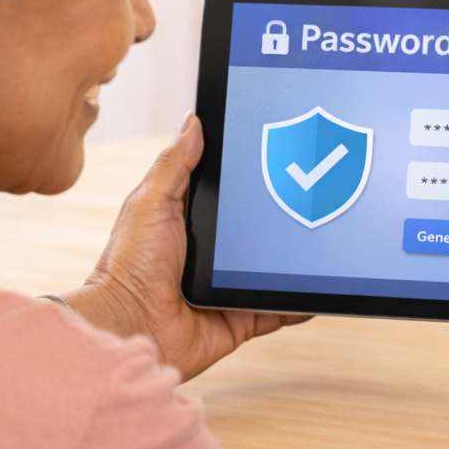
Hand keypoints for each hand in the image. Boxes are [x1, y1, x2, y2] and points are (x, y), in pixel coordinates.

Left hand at [65, 114, 309, 379]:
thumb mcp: (150, 204)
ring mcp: (228, 286)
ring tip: (320, 238)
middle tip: (312, 196)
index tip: (278, 156)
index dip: (250, 177)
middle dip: (279, 218)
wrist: (132, 327)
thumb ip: (173, 165)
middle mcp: (211, 254)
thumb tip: (193, 121)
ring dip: (293, 259)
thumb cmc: (128, 267)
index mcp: (190, 221)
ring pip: (273, 268)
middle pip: (256, 230)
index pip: (227, 192)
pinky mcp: (241, 317)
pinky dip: (298, 302)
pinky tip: (316, 288)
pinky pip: (278, 309)